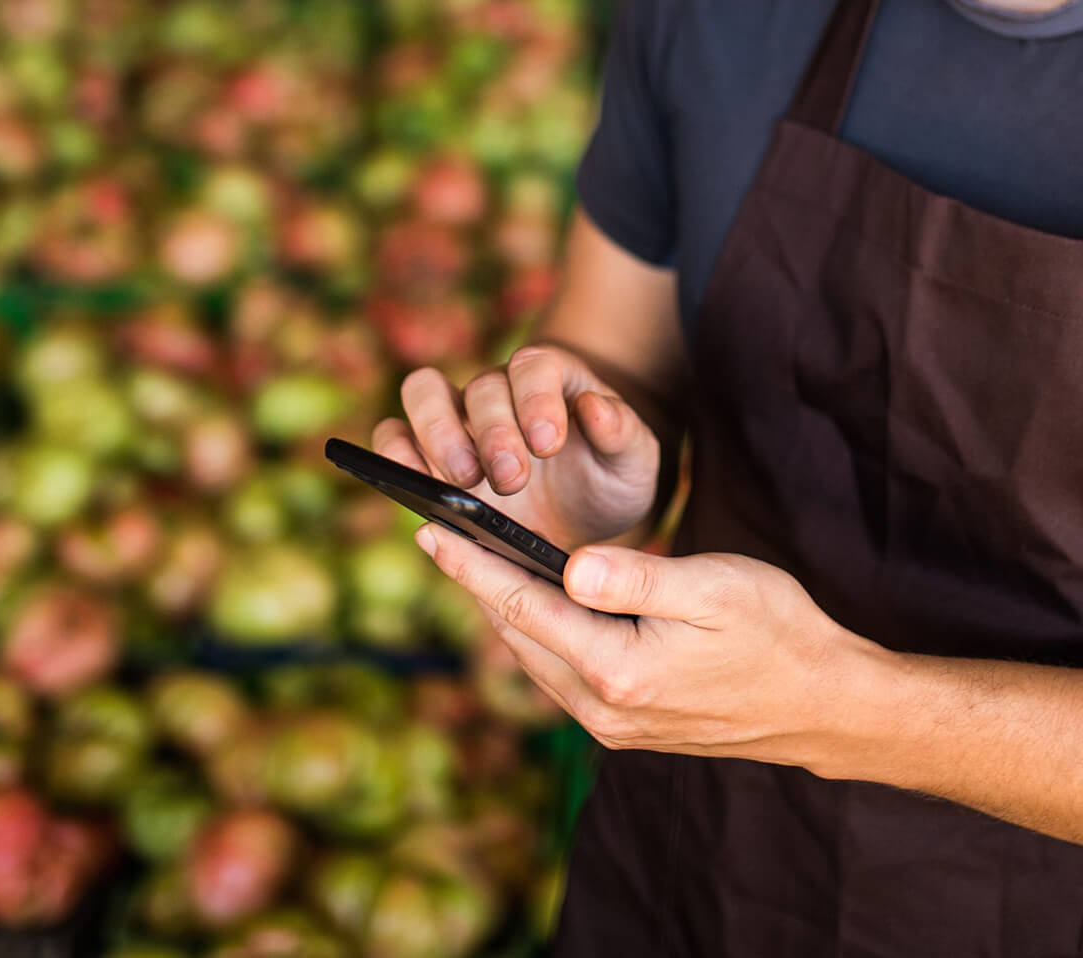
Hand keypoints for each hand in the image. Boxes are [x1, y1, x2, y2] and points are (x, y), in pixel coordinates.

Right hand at [376, 344, 659, 548]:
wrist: (581, 515)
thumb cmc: (609, 478)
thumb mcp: (636, 463)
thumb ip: (624, 434)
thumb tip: (596, 406)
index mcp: (551, 380)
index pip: (534, 366)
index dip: (536, 399)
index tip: (549, 444)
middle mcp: (498, 391)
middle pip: (479, 386)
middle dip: (493, 433)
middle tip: (511, 480)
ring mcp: (455, 418)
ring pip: (423, 393)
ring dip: (437, 434)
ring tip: (462, 482)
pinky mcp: (425, 453)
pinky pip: (394, 435)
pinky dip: (395, 453)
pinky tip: (415, 486)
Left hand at [413, 522, 886, 768]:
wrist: (826, 705)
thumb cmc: (778, 634)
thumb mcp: (711, 588)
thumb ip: (634, 577)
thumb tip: (567, 563)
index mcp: (616, 670)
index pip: (520, 606)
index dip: (471, 565)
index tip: (430, 529)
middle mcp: (602, 709)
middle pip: (516, 635)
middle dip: (475, 584)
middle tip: (438, 536)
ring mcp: (611, 725)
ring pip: (534, 657)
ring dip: (503, 611)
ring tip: (472, 565)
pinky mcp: (625, 727)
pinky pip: (560, 674)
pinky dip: (537, 634)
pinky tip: (532, 606)